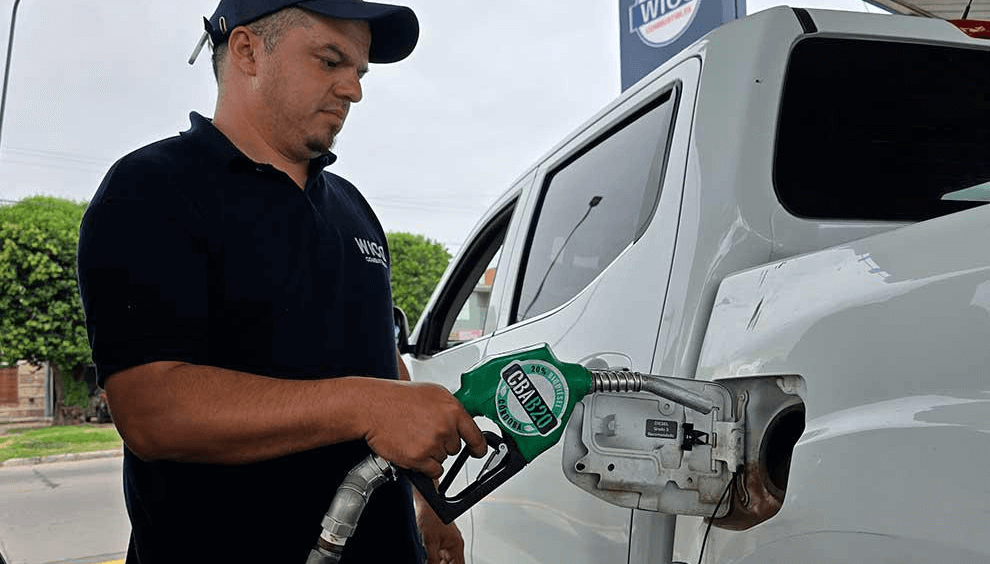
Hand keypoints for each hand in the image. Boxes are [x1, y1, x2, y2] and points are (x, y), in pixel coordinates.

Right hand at [362, 380, 486, 478]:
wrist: (371, 406)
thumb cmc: (396, 398)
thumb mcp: (432, 393)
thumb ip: (450, 410)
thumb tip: (461, 423)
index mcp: (452, 408)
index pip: (475, 434)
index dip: (478, 446)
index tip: (478, 451)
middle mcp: (445, 425)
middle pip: (456, 448)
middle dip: (443, 444)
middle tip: (424, 432)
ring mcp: (433, 443)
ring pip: (442, 459)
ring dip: (430, 454)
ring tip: (413, 437)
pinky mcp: (419, 458)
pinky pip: (432, 471)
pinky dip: (423, 466)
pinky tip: (412, 449)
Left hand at [415, 488, 465, 563]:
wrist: (425, 501)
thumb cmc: (430, 515)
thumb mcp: (429, 542)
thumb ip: (432, 560)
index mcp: (456, 545)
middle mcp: (453, 544)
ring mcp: (446, 542)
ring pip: (444, 560)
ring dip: (437, 563)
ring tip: (429, 562)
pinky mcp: (438, 539)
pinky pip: (438, 555)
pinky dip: (434, 559)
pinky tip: (427, 559)